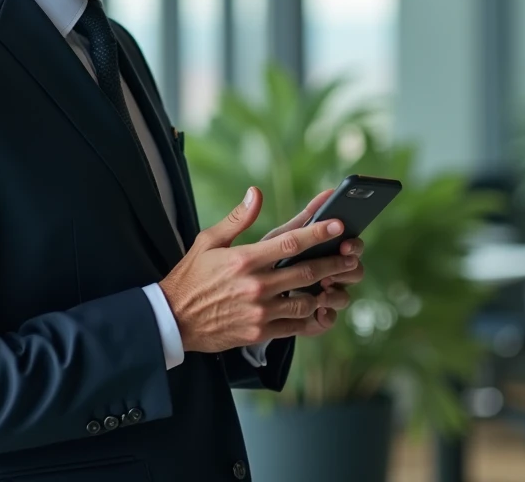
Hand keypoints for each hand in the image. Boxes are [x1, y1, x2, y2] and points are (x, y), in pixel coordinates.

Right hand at [158, 187, 359, 353]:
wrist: (172, 320)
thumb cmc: (191, 276)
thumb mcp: (208, 241)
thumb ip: (238, 218)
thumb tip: (256, 193)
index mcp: (244, 260)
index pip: (289, 243)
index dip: (317, 232)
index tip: (338, 224)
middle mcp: (255, 286)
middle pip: (306, 272)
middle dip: (334, 263)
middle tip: (352, 256)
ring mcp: (258, 311)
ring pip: (305, 301)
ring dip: (324, 292)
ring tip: (337, 283)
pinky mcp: (259, 332)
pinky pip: (295, 326)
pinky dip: (311, 318)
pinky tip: (319, 309)